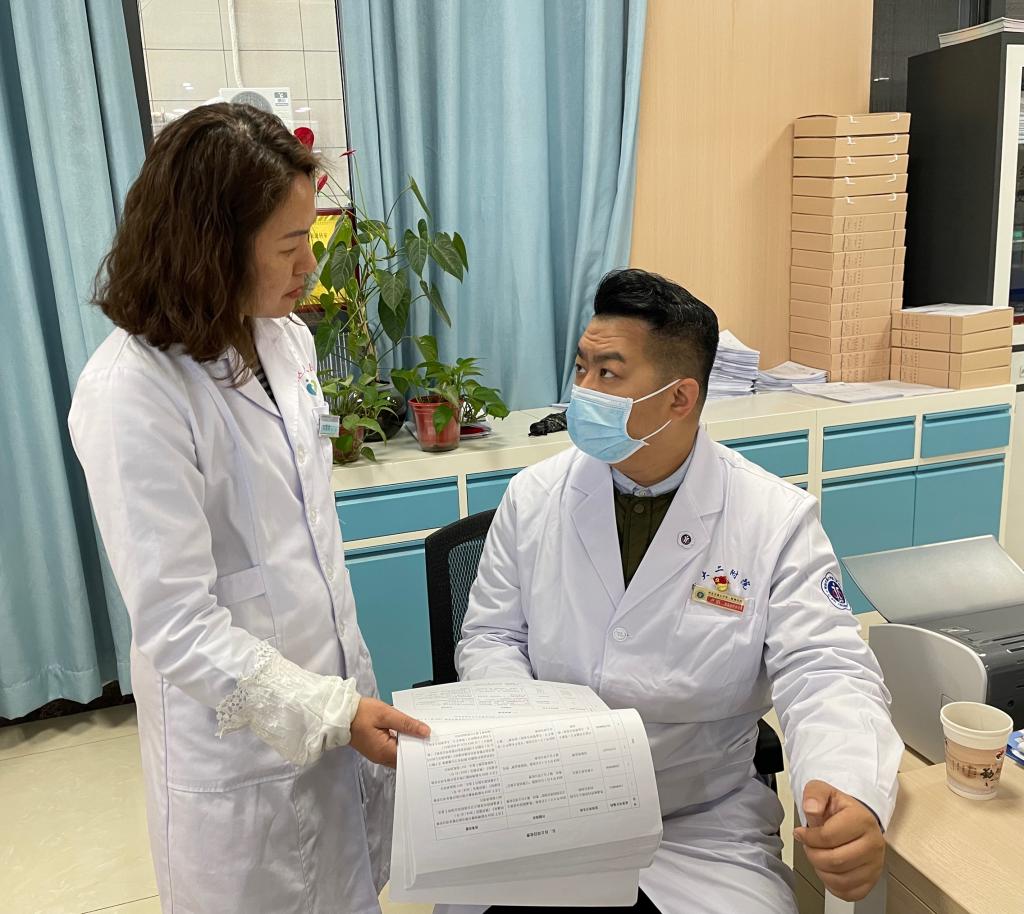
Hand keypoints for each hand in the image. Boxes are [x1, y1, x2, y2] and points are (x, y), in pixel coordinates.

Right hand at [349, 696, 429, 767]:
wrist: (341, 713)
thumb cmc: (360, 713)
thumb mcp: (386, 714)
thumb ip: (406, 723)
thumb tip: (425, 731)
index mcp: (384, 752)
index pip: (409, 757)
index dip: (422, 749)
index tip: (433, 741)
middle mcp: (381, 757)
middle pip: (405, 757)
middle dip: (417, 746)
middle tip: (430, 735)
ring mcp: (378, 754)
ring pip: (399, 752)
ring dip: (409, 743)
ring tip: (421, 732)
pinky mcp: (376, 748)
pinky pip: (393, 748)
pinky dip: (401, 741)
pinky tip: (407, 731)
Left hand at [793, 780, 884, 901]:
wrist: (855, 818)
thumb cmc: (839, 808)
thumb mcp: (823, 791)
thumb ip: (814, 795)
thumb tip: (811, 808)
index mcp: (862, 820)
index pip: (828, 837)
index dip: (808, 837)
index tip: (801, 833)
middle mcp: (873, 843)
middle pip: (834, 861)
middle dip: (813, 855)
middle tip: (809, 846)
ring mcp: (875, 864)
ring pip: (841, 880)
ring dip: (821, 870)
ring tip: (818, 856)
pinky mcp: (872, 879)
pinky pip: (849, 893)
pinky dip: (833, 885)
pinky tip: (828, 870)